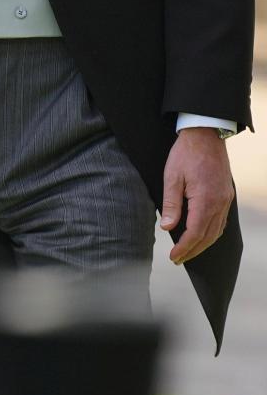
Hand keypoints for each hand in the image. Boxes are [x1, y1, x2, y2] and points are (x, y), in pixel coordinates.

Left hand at [160, 127, 233, 263]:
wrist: (206, 134)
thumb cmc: (185, 153)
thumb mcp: (172, 176)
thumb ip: (171, 204)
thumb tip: (167, 227)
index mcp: (206, 200)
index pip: (195, 233)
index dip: (184, 248)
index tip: (174, 257)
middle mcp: (220, 203)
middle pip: (208, 236)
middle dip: (193, 250)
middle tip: (178, 259)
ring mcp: (226, 199)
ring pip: (217, 230)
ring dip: (203, 244)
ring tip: (188, 251)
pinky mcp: (227, 194)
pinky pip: (221, 220)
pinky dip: (212, 232)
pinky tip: (202, 234)